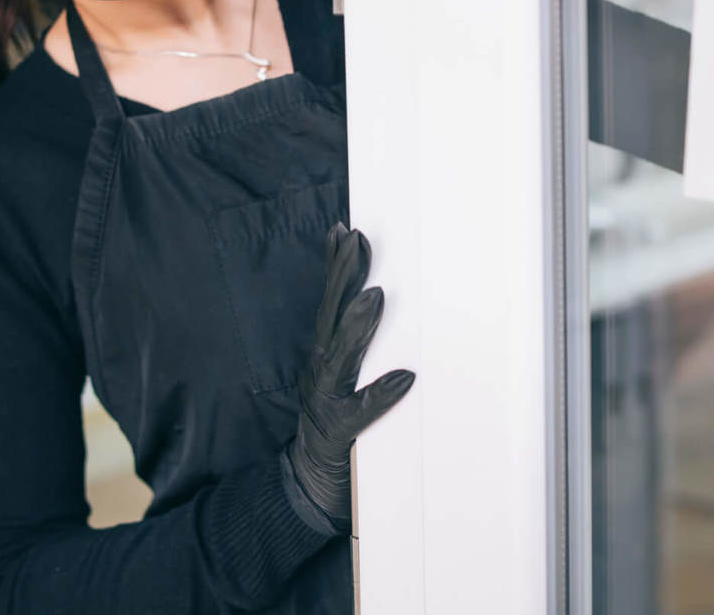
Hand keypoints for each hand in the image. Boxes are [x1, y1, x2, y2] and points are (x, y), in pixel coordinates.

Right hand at [279, 222, 414, 535]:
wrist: (308, 483)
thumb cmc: (333, 426)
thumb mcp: (340, 377)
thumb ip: (354, 342)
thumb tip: (373, 296)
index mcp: (323, 355)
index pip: (329, 302)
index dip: (336, 267)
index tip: (345, 230)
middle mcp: (319, 371)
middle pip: (329, 316)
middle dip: (342, 277)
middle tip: (355, 240)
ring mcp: (326, 400)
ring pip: (341, 358)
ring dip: (357, 326)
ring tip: (375, 295)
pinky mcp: (340, 432)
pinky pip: (361, 413)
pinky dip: (381, 395)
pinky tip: (405, 379)